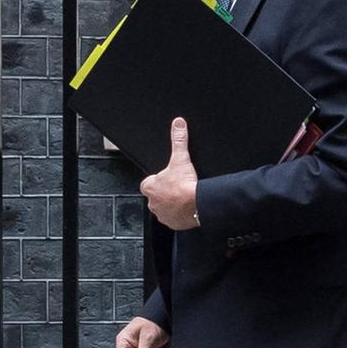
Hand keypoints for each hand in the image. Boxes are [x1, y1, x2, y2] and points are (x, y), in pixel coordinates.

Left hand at [140, 116, 199, 230]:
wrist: (197, 204)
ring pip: (164, 207)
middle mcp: (152, 202)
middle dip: (166, 192)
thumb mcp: (181, 158)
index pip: (149, 182)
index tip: (169, 179)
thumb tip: (178, 125)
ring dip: (172, 204)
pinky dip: (179, 214)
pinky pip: (173, 218)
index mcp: (149, 187)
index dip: (159, 180)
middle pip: (157, 195)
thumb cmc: (185, 185)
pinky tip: (187, 208)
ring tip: (183, 198)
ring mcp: (161, 214)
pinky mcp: (171, 222)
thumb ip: (178, 140)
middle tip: (179, 188)